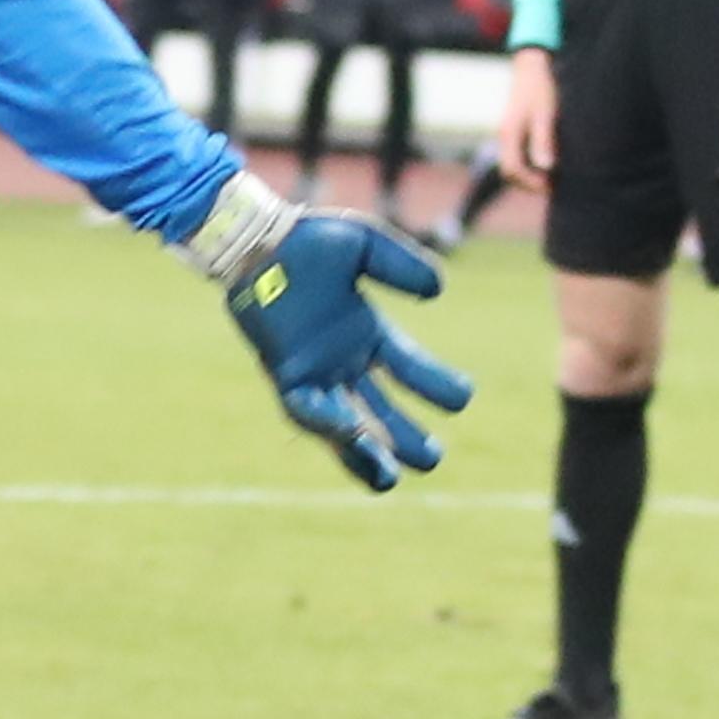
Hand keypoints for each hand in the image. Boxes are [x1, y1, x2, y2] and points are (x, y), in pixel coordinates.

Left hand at [227, 214, 473, 493]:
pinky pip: (304, 408)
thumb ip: (401, 264)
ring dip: (364, 453)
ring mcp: (312, 371)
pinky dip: (327, 423)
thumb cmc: (306, 240)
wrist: (255, 239)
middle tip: (432, 460)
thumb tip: (437, 291)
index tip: (462, 397)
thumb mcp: (365, 245)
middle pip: (379, 412)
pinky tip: (351, 434)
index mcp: (366, 334)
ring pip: (342, 425)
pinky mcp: (283, 373)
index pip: (409, 369)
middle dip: (403, 440)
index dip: (435, 385)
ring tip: (390, 479)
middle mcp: (340, 360)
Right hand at [495, 43, 557, 189]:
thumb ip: (544, 140)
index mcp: (509, 134)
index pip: (512, 169)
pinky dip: (530, 163)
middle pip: (509, 171)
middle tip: (553, 187)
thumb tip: (546, 167)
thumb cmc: (542, 88)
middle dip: (528, 183)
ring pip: (513, 163)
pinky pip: (518, 153)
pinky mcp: (514, 128)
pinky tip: (548, 161)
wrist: (532, 65)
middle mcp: (505, 136)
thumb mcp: (546, 114)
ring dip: (529, 174)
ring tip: (553, 178)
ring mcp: (508, 132)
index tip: (551, 187)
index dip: (530, 183)